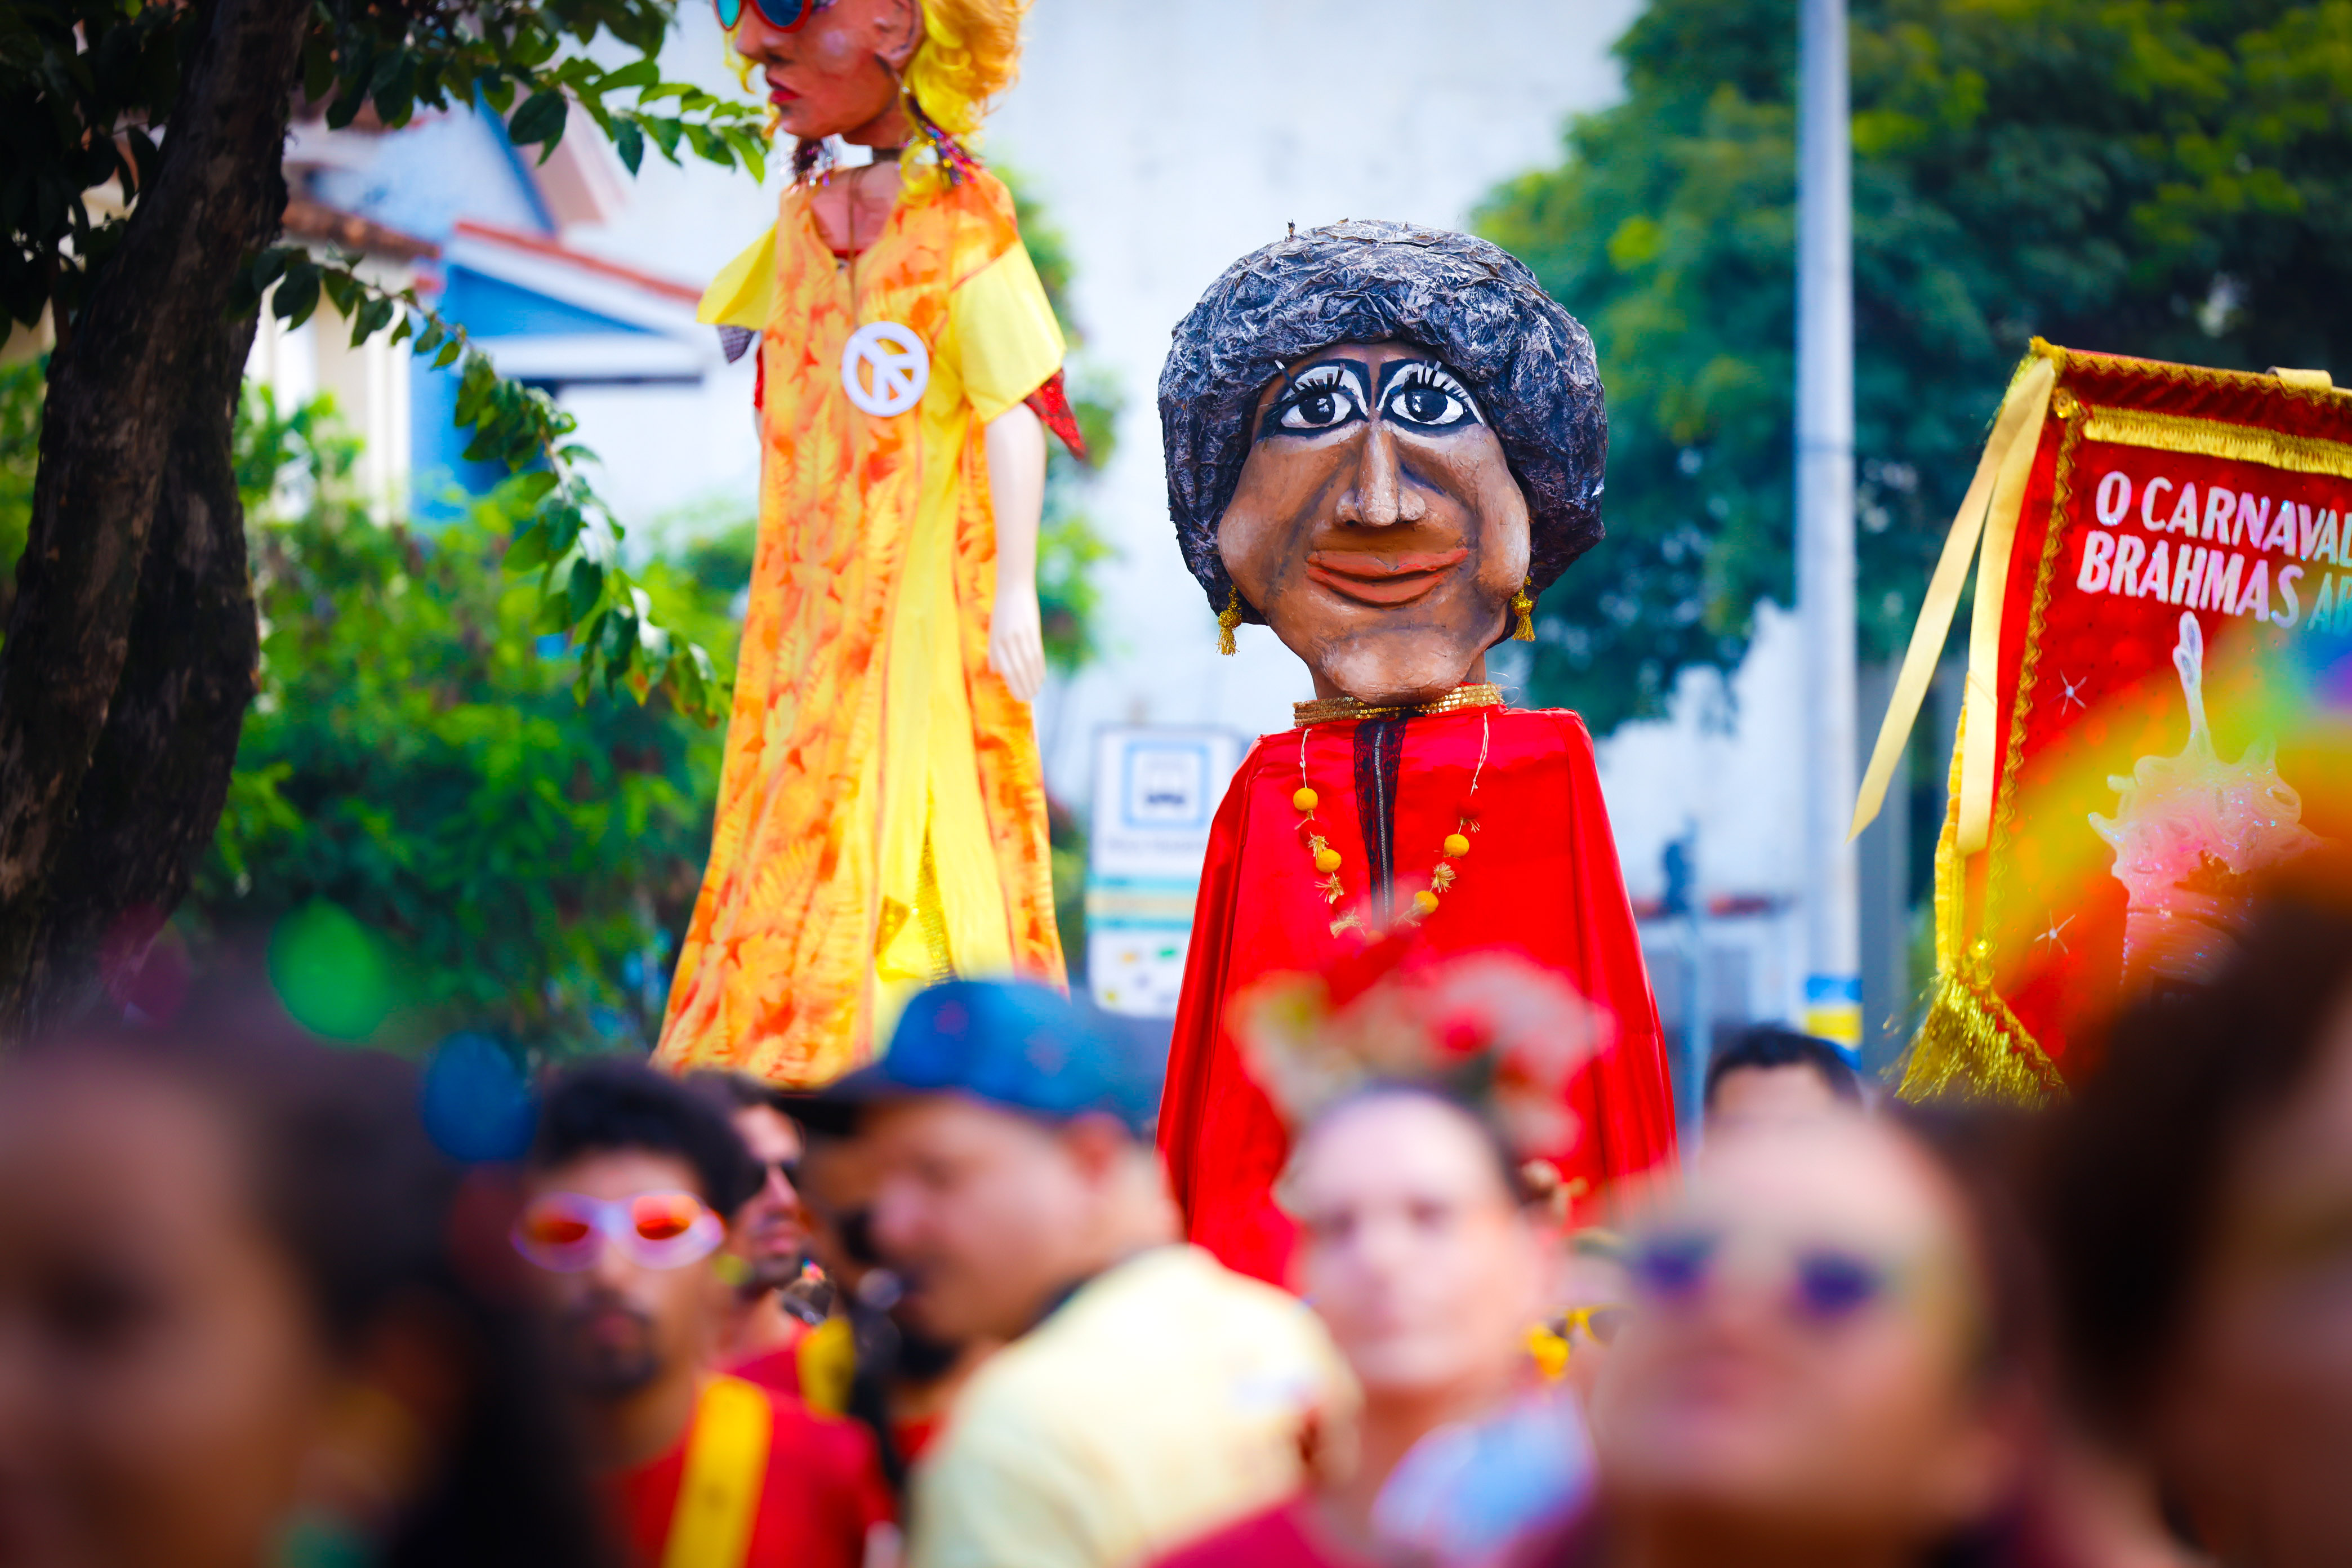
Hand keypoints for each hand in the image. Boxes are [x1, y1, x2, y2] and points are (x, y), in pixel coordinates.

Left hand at [989, 584, 1045, 702]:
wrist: (1014, 588)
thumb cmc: (1001, 611)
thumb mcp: (993, 630)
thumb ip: (993, 651)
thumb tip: (995, 671)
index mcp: (997, 642)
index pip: (1007, 670)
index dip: (1014, 686)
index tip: (1019, 697)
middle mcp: (1009, 640)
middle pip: (1019, 670)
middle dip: (1024, 686)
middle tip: (1028, 698)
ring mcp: (1022, 635)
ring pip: (1029, 664)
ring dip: (1033, 680)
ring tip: (1036, 692)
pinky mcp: (1033, 630)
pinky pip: (1037, 654)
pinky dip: (1039, 668)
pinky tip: (1041, 677)